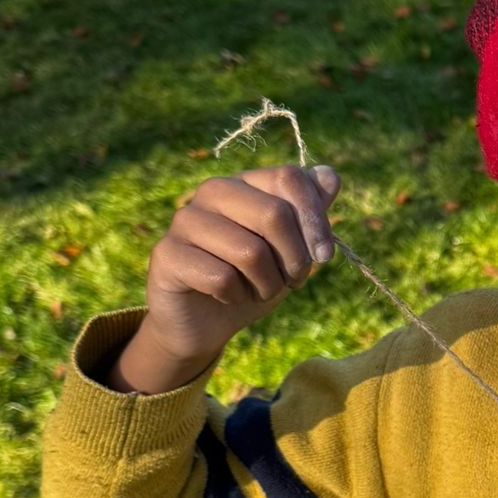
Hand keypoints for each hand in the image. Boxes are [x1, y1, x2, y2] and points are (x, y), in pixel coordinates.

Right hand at [110, 163, 340, 392]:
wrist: (206, 322)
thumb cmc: (254, 279)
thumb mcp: (293, 248)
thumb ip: (311, 212)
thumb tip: (329, 175)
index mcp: (246, 182)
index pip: (289, 178)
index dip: (315, 219)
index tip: (323, 256)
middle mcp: (213, 191)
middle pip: (274, 214)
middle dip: (295, 259)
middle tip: (290, 280)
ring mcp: (185, 220)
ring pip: (250, 252)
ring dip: (268, 285)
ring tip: (259, 290)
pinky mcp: (167, 254)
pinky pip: (221, 278)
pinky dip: (236, 296)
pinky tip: (227, 297)